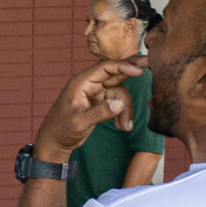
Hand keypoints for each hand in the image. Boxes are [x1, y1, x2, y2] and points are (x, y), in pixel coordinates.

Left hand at [31, 59, 145, 158]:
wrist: (55, 142)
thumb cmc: (61, 130)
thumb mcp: (80, 122)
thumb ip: (100, 112)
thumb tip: (119, 103)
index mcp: (81, 82)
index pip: (105, 68)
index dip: (123, 66)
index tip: (139, 70)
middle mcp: (89, 84)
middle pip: (115, 73)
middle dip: (132, 71)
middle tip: (150, 64)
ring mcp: (95, 93)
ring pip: (119, 93)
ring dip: (126, 109)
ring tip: (126, 127)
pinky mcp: (100, 102)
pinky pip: (117, 103)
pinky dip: (122, 114)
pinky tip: (122, 127)